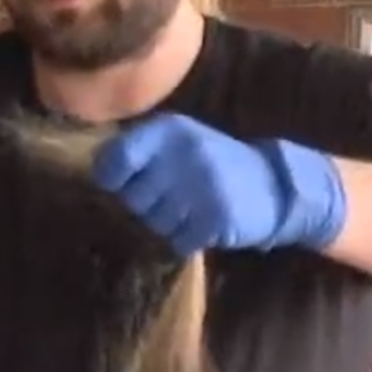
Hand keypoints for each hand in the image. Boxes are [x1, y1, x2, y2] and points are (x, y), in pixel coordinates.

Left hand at [93, 113, 345, 255]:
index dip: (112, 178)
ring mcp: (201, 186)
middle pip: (132, 198)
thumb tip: (97, 172)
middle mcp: (183, 153)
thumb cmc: (217, 164)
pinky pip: (178, 240)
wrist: (275, 184)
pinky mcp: (216, 217)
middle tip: (172, 198)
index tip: (123, 183)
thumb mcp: (181, 142)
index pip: (115, 159)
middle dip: (147, 204)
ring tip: (192, 209)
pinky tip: (204, 224)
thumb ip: (141, 151)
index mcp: (169, 130)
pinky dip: (188, 238)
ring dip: (169, 223)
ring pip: (154, 222)